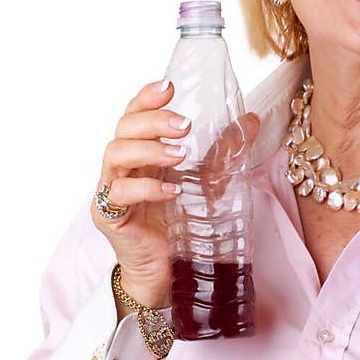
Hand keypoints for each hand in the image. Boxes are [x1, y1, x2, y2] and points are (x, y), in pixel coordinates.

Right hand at [90, 77, 259, 304]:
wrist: (166, 273)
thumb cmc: (178, 226)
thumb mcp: (205, 184)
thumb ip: (222, 154)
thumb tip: (250, 121)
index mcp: (140, 154)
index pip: (134, 116)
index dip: (146, 98)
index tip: (169, 86)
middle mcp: (122, 167)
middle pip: (123, 129)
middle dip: (152, 120)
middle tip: (184, 125)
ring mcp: (111, 190)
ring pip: (115, 155)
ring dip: (149, 149)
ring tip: (181, 155)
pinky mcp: (109, 215)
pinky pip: (119, 194)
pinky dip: (146, 188)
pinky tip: (171, 191)